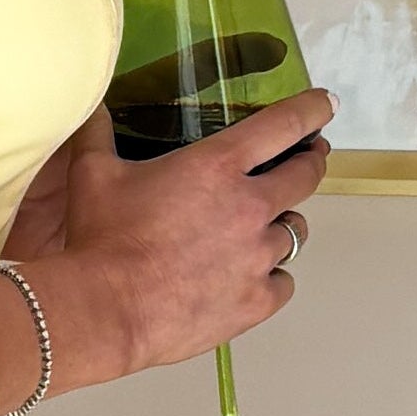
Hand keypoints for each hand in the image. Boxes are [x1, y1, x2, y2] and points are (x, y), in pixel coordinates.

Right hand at [49, 90, 334, 372]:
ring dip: (283, 224)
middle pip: (306, 175)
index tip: (324, 104)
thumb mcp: (93, 174)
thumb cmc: (101, 240)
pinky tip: (253, 277)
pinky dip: (272, 276)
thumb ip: (99, 132)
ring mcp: (258, 257)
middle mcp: (250, 207)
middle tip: (308, 159)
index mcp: (217, 167)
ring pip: (295, 232)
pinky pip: (284, 282)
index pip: (283, 125)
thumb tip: (92, 104)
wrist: (104, 311)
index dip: (310, 110)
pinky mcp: (257, 300)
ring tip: (264, 228)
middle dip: (310, 162)